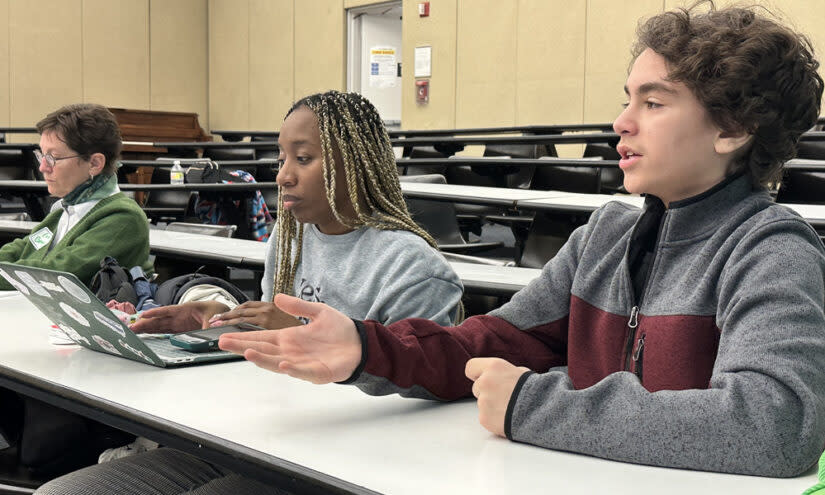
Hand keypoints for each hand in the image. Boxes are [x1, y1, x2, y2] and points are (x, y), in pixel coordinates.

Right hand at [130, 301, 228, 333]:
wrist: (221, 313)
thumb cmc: (215, 311)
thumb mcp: (214, 317)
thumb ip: (208, 325)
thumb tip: (206, 331)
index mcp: (185, 309)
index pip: (167, 311)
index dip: (156, 313)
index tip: (144, 315)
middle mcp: (178, 316)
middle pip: (159, 319)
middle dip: (145, 323)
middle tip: (132, 327)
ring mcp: (177, 323)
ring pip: (159, 325)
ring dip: (147, 328)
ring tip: (133, 331)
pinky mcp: (179, 329)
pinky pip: (164, 331)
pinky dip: (154, 332)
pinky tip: (145, 334)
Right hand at [218, 293, 360, 383]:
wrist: (361, 343)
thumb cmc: (340, 330)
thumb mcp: (318, 312)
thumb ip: (298, 307)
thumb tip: (278, 297)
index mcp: (289, 338)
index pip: (261, 338)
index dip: (244, 338)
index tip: (225, 336)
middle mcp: (291, 352)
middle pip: (262, 350)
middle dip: (243, 347)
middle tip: (223, 343)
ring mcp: (302, 364)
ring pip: (277, 363)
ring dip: (262, 359)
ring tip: (246, 353)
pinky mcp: (318, 372)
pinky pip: (302, 372)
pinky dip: (293, 369)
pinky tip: (283, 363)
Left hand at [465, 358, 529, 436]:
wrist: (543, 412)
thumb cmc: (536, 390)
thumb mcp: (520, 372)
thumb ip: (502, 373)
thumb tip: (497, 376)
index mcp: (493, 367)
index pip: (470, 367)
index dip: (476, 374)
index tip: (482, 378)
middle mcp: (484, 382)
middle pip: (477, 387)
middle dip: (487, 392)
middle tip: (504, 397)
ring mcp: (483, 401)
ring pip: (482, 403)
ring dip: (491, 406)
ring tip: (510, 408)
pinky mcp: (484, 418)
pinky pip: (485, 417)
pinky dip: (494, 419)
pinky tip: (508, 417)